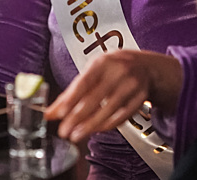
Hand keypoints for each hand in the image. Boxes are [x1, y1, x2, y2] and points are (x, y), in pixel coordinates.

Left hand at [45, 50, 181, 142]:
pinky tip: (95, 130)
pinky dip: (106, 125)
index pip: (84, 82)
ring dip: (91, 125)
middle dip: (77, 117)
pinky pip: (121, 116)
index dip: (71, 99)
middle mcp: (118, 72)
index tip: (59, 114)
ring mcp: (131, 86)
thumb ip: (72, 92)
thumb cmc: (112, 68)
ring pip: (109, 110)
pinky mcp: (140, 99)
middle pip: (95, 98)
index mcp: (102, 63)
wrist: (145, 66)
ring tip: (76, 134)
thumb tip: (51, 111)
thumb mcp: (92, 71)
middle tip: (64, 131)